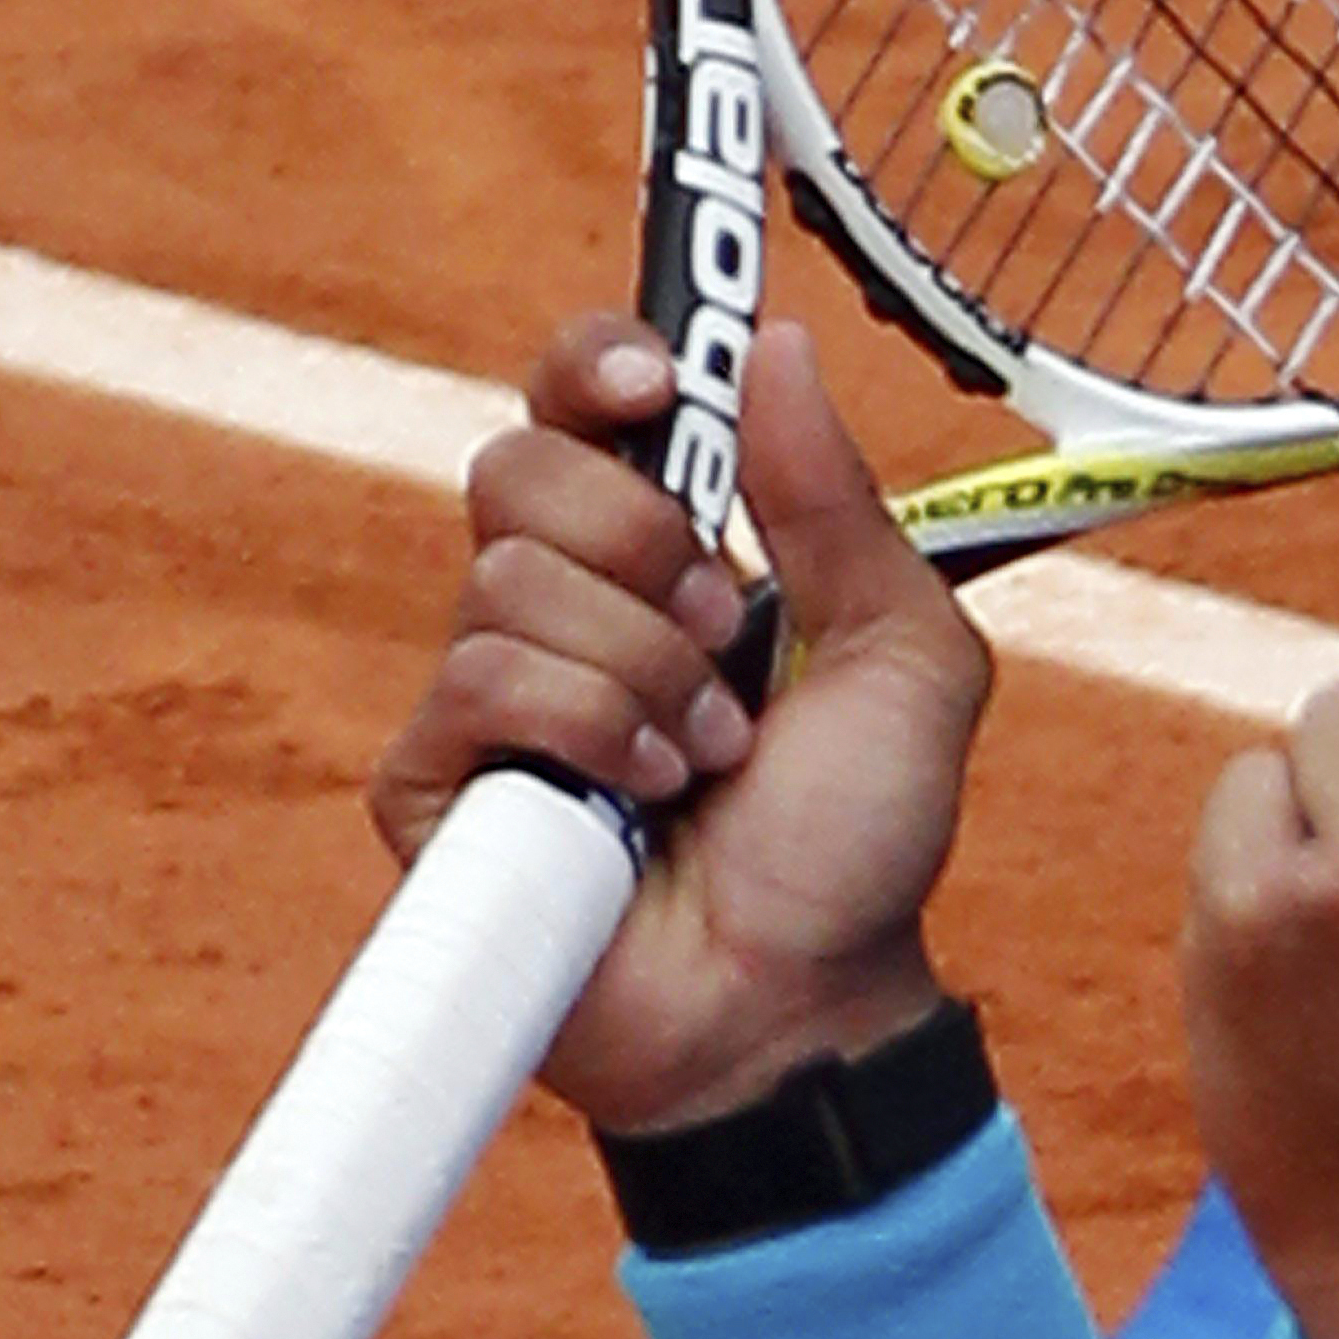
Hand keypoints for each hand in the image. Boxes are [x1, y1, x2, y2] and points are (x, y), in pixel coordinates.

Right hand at [368, 315, 991, 1133]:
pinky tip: (646, 802)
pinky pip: (485, 683)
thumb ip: (836, 502)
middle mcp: (560, 603)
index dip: (597, 365)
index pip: (578, 403)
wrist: (809, 995)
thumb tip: (775, 342)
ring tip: (708, 755)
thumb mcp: (903, 652)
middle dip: (648, 544)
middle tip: (727, 632)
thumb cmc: (859, 837)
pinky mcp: (435, 780)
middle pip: (520, 466)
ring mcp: (489, 692)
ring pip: (511, 579)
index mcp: (664, 551)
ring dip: (648, 670)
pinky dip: (595, 735)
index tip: (658, 387)